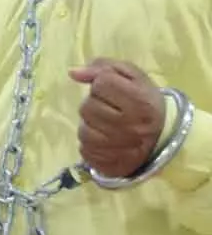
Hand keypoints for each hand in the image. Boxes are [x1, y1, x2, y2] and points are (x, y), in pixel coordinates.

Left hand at [71, 58, 165, 177]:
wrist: (161, 137)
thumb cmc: (143, 101)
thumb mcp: (132, 77)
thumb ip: (103, 68)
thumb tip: (73, 73)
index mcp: (141, 102)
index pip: (101, 83)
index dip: (102, 83)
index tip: (114, 91)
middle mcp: (132, 127)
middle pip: (87, 108)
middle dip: (94, 104)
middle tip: (110, 109)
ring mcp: (122, 149)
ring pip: (83, 131)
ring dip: (90, 125)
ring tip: (107, 125)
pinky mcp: (111, 166)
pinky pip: (85, 150)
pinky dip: (91, 144)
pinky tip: (105, 141)